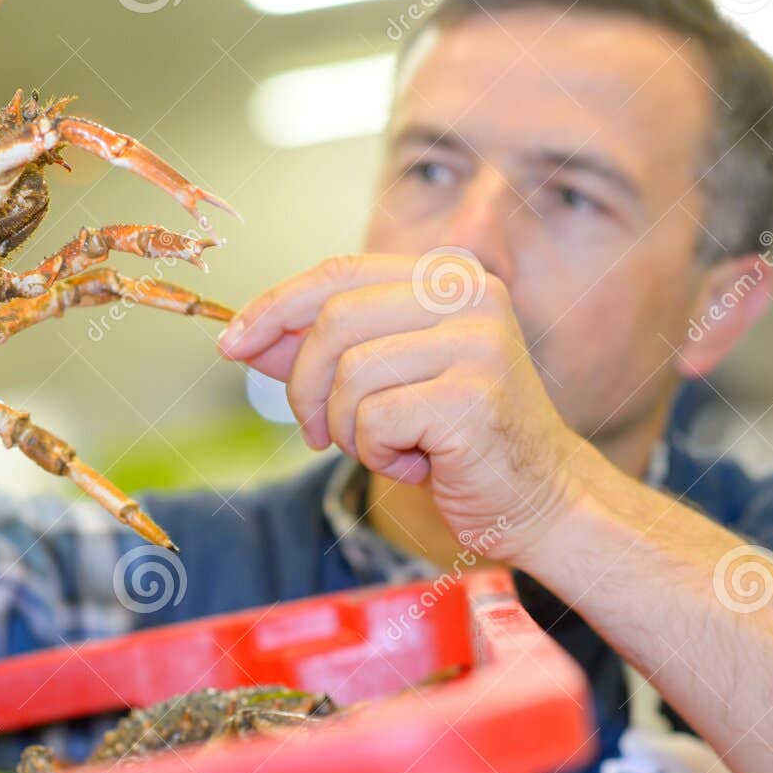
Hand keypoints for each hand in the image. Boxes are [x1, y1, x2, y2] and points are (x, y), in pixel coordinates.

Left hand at [218, 252, 592, 567]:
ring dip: (349, 428)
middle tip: (320, 432)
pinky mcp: (473, 395)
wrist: (541, 499)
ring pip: (350, 375)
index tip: (231, 343)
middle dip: (306, 386)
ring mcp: (477, 342)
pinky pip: (375, 420)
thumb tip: (245, 338)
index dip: (274, 307)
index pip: (338, 273)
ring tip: (390, 447)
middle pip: (333, 321)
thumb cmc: (458, 439)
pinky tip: (420, 463)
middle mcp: (469, 294)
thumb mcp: (384, 382)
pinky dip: (379, 454)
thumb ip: (321, 353)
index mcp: (447, 275)